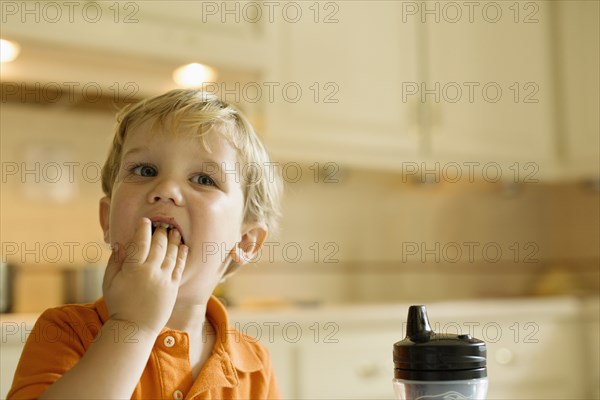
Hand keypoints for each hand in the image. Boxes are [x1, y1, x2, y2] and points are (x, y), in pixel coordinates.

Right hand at [102, 217, 187, 334]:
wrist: (135, 328)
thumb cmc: (119, 305)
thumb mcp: (109, 282)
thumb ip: (115, 262)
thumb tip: (120, 244)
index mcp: (133, 269)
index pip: (140, 242)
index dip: (143, 229)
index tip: (145, 220)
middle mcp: (150, 271)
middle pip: (158, 245)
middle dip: (160, 232)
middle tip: (162, 224)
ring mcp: (164, 279)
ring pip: (171, 254)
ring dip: (173, 240)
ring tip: (175, 231)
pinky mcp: (173, 287)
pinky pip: (179, 267)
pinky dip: (182, 254)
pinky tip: (183, 246)